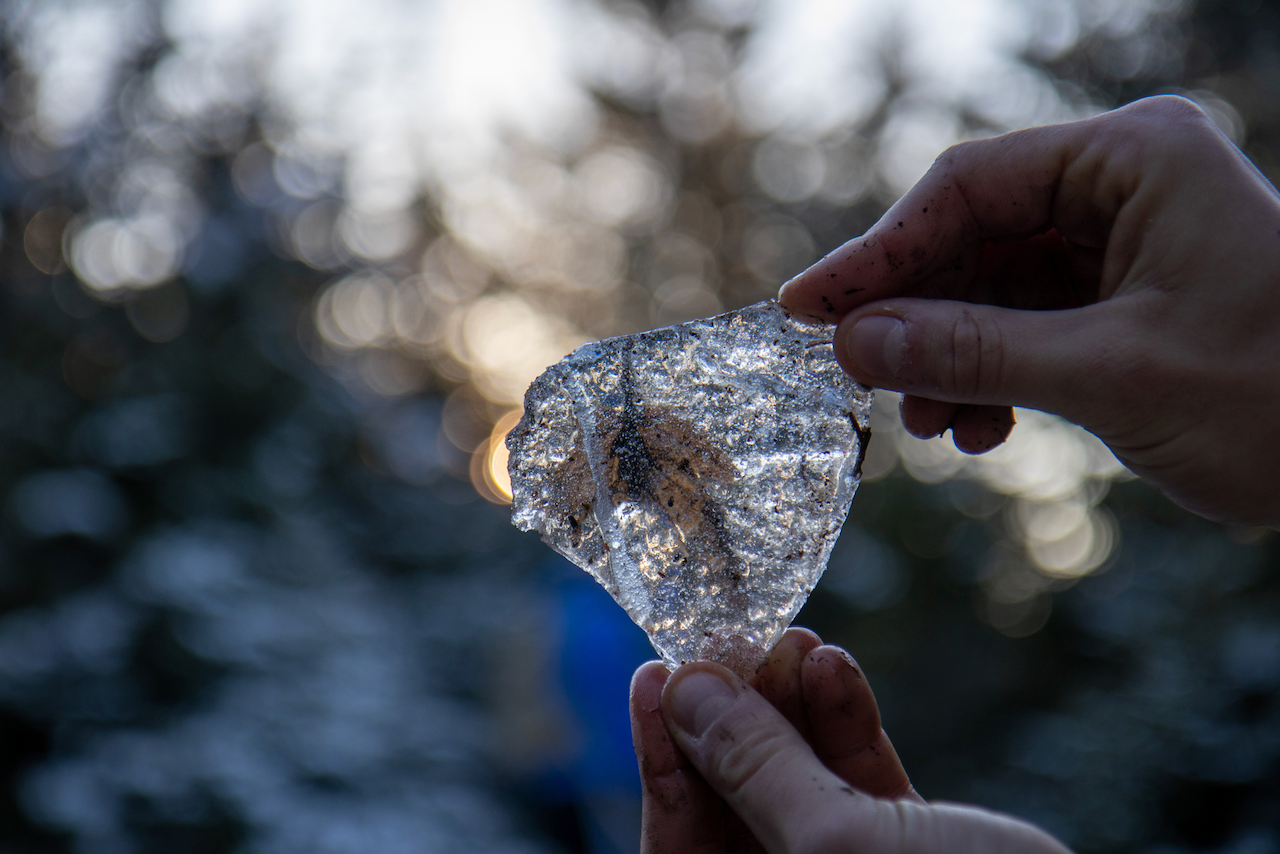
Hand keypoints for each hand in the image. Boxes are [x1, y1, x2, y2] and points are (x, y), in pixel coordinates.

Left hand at [631, 628, 1068, 853]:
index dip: (662, 752)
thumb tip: (688, 689)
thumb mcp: (838, 841)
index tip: (660, 671)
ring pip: (796, 782)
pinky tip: (837, 670)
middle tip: (733, 640)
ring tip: (795, 640)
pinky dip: (843, 726)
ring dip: (791, 707)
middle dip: (734, 714)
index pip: (676, 839)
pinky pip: (854, 784)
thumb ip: (758, 769)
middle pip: (735, 800)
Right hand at [779, 95, 1279, 526]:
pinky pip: (1028, 324)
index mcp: (1135, 159)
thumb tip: (855, 342)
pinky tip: (980, 428)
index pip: (966, 188)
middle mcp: (1126, 185)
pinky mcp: (1126, 299)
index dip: (878, 253)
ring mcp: (1126, 242)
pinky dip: (992, 375)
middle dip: (916, 316)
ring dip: (949, 356)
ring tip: (929, 424)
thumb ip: (974, 351)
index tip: (807, 309)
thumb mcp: (1112, 374)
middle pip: (972, 237)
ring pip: (993, 287)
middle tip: (860, 378)